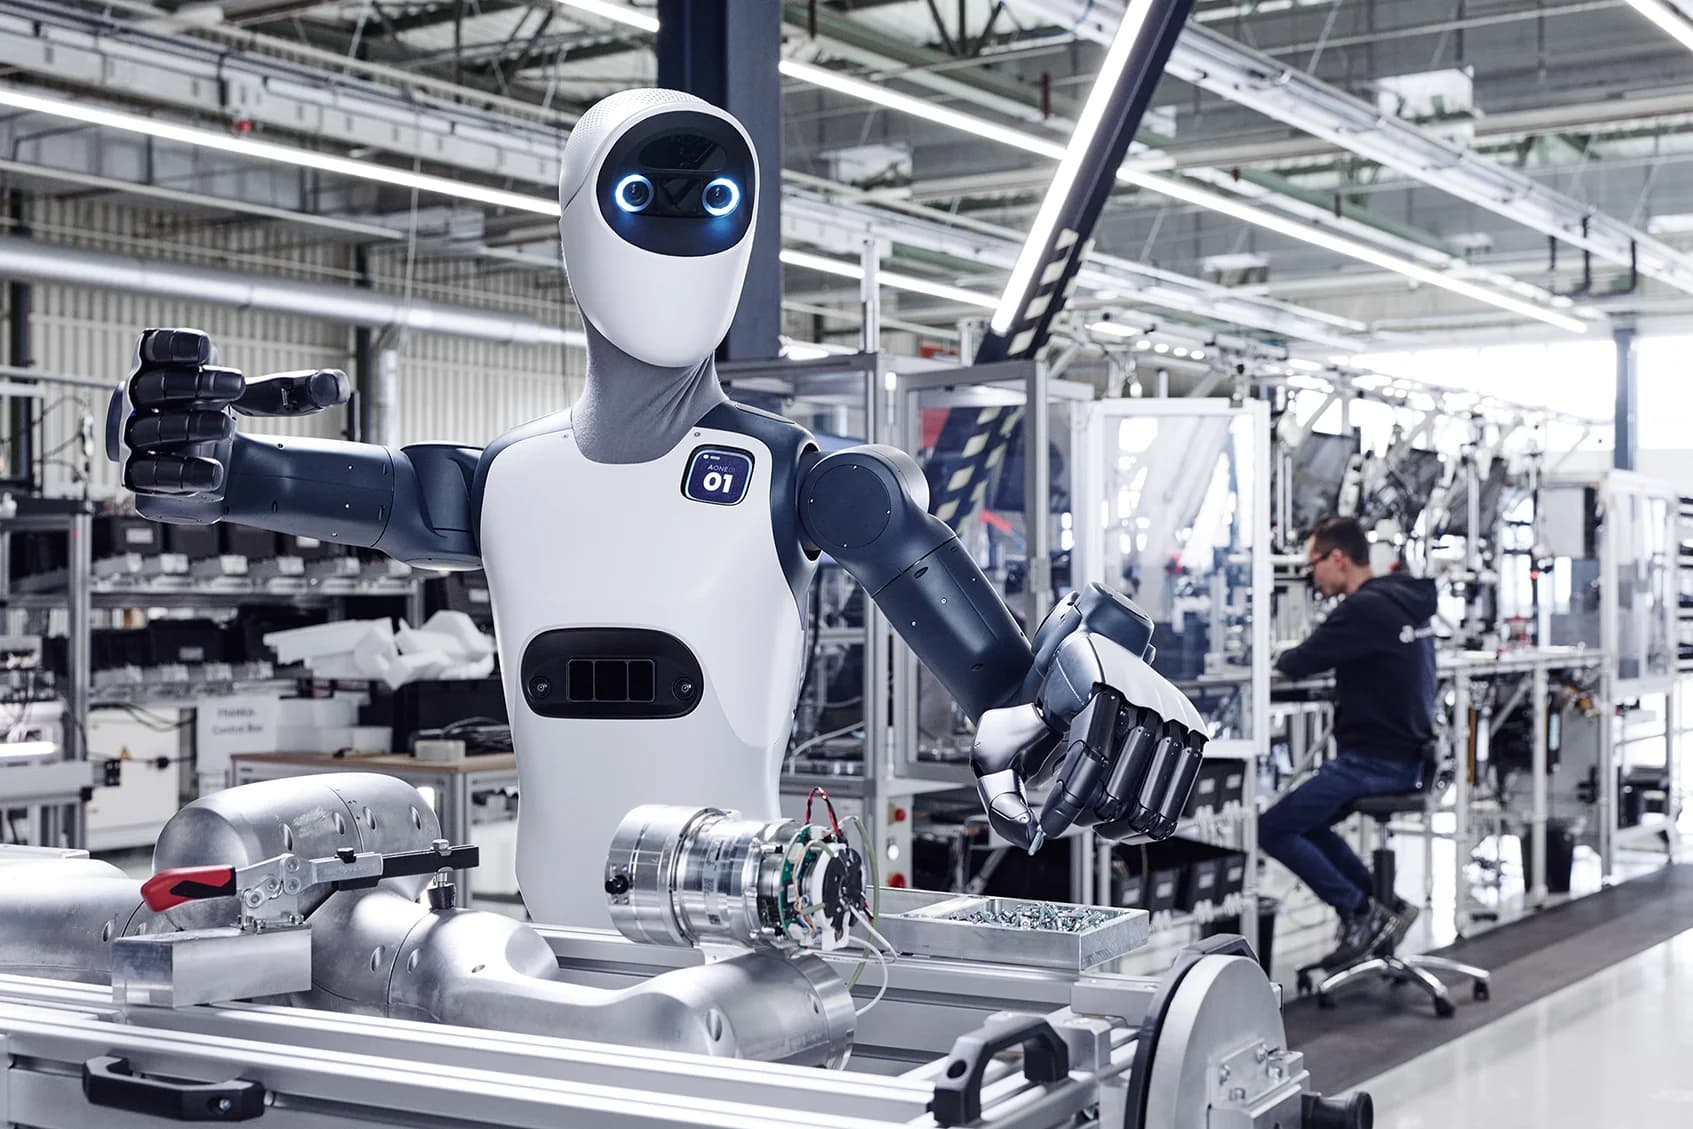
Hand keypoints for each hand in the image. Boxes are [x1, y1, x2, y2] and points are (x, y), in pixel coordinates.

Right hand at [107, 329, 349, 521]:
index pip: (152, 348)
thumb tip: (336, 385)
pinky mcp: (143, 480)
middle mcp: (142, 403)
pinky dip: (179, 474)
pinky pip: (146, 477)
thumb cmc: (223, 414)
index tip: (207, 348)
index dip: (173, 346)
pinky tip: (214, 475)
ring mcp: (139, 442)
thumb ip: (294, 390)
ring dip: (187, 426)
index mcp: (164, 369)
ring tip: (228, 426)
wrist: (205, 462)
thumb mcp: (261, 398)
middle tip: (235, 385)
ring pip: (147, 432)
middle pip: (151, 387)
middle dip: (191, 384)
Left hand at [970, 584, 1207, 851]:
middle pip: (1118, 785)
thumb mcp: (1000, 744)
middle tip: (1070, 818)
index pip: (1090, 756)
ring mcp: (1170, 711)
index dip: (1068, 802)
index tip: (1049, 826)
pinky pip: (1176, 794)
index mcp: (1092, 678)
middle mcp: (1140, 690)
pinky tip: (1123, 825)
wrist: (1079, 672)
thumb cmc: (1034, 715)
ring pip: (1148, 798)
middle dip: (1087, 816)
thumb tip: (1027, 838)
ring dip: (1115, 824)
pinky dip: (1149, 821)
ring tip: (1094, 821)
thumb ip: (1001, 794)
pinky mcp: (1192, 730)